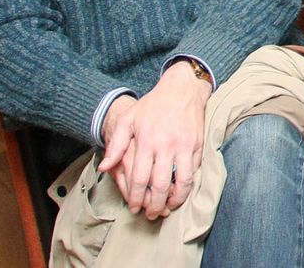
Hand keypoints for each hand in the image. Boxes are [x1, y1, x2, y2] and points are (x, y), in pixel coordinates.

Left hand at [98, 62, 210, 218]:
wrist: (183, 88)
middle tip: (151, 214)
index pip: (139, 179)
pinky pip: (194, 170)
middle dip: (154, 205)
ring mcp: (184, 146)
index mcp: (146, 142)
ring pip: (182, 181)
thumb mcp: (128, 120)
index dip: (135, 197)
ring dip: (175, 199)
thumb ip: (115, 145)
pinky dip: (188, 184)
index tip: (133, 207)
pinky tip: (181, 190)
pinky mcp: (198, 145)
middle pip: (159, 185)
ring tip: (168, 207)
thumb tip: (105, 168)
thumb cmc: (153, 105)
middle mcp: (166, 146)